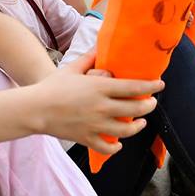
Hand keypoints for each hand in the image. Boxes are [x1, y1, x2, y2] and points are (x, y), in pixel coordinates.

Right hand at [35, 52, 161, 151]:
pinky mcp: (87, 139)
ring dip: (138, 126)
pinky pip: (107, 147)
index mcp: (100, 88)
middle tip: (151, 103)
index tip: (160, 85)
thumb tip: (101, 47)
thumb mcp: (72, 68)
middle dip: (148, 106)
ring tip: (141, 122)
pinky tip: (118, 144)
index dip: (150, 86)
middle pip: (135, 108)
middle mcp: (101, 107)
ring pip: (126, 130)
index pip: (133, 87)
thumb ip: (89, 59)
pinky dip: (115, 147)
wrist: (34, 109)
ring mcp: (95, 125)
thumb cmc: (53, 86)